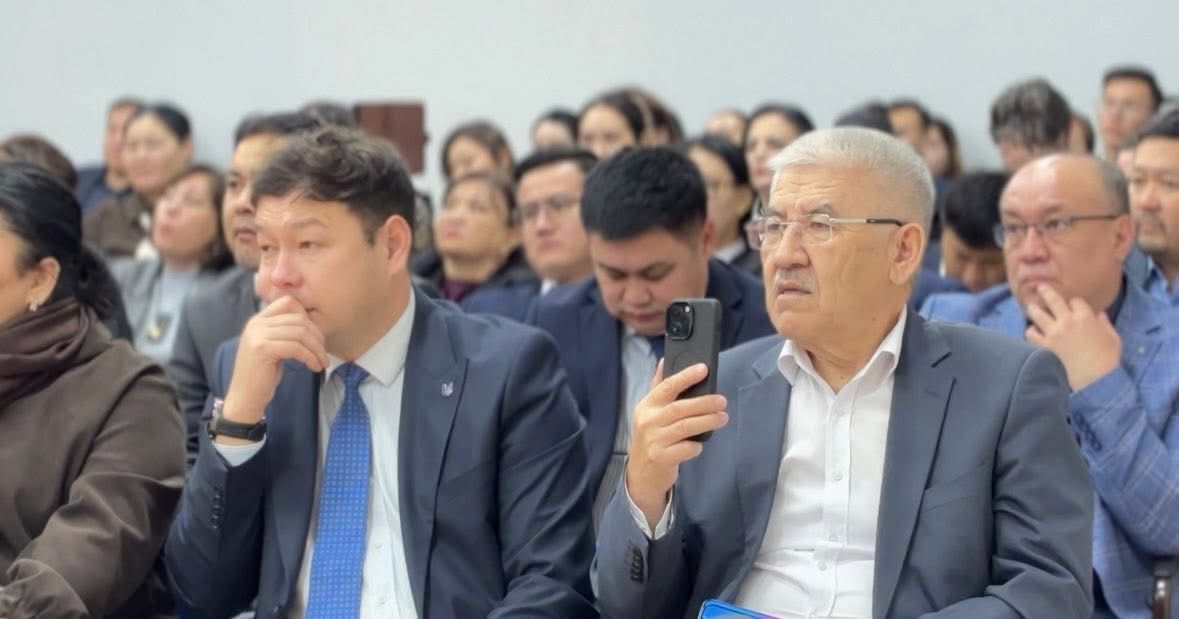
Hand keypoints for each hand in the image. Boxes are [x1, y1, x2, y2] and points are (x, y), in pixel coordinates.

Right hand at [220, 296, 328, 431]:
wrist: (245, 398)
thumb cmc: (263, 375)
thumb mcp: (274, 348)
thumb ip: (285, 333)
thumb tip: (312, 325)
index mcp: (259, 320)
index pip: (288, 302)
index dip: (306, 316)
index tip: (315, 336)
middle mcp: (256, 323)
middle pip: (298, 319)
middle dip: (317, 336)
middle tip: (323, 354)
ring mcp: (257, 335)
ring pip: (300, 333)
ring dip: (316, 349)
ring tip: (322, 362)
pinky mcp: (262, 349)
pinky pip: (296, 347)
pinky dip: (310, 357)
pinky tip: (314, 367)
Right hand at [625, 361, 728, 529]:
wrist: (641, 474)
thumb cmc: (651, 437)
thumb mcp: (650, 411)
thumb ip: (659, 387)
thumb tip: (664, 360)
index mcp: (646, 406)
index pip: (666, 386)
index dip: (685, 376)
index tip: (703, 368)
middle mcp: (648, 421)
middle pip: (679, 408)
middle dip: (704, 403)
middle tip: (722, 401)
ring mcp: (654, 440)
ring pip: (685, 427)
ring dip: (707, 421)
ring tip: (722, 418)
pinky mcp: (662, 458)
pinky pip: (686, 448)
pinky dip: (696, 445)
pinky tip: (701, 443)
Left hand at [1025, 284, 1120, 389]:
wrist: (1095, 381)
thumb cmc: (1108, 361)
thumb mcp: (1114, 339)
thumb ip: (1105, 325)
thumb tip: (1100, 316)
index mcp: (1086, 317)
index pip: (1075, 301)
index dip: (1074, 303)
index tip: (1072, 306)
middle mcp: (1068, 321)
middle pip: (1053, 299)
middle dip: (1046, 291)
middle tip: (1040, 287)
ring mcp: (1054, 333)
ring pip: (1037, 314)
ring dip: (1034, 310)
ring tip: (1032, 308)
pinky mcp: (1044, 346)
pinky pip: (1031, 334)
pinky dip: (1031, 332)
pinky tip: (1032, 332)